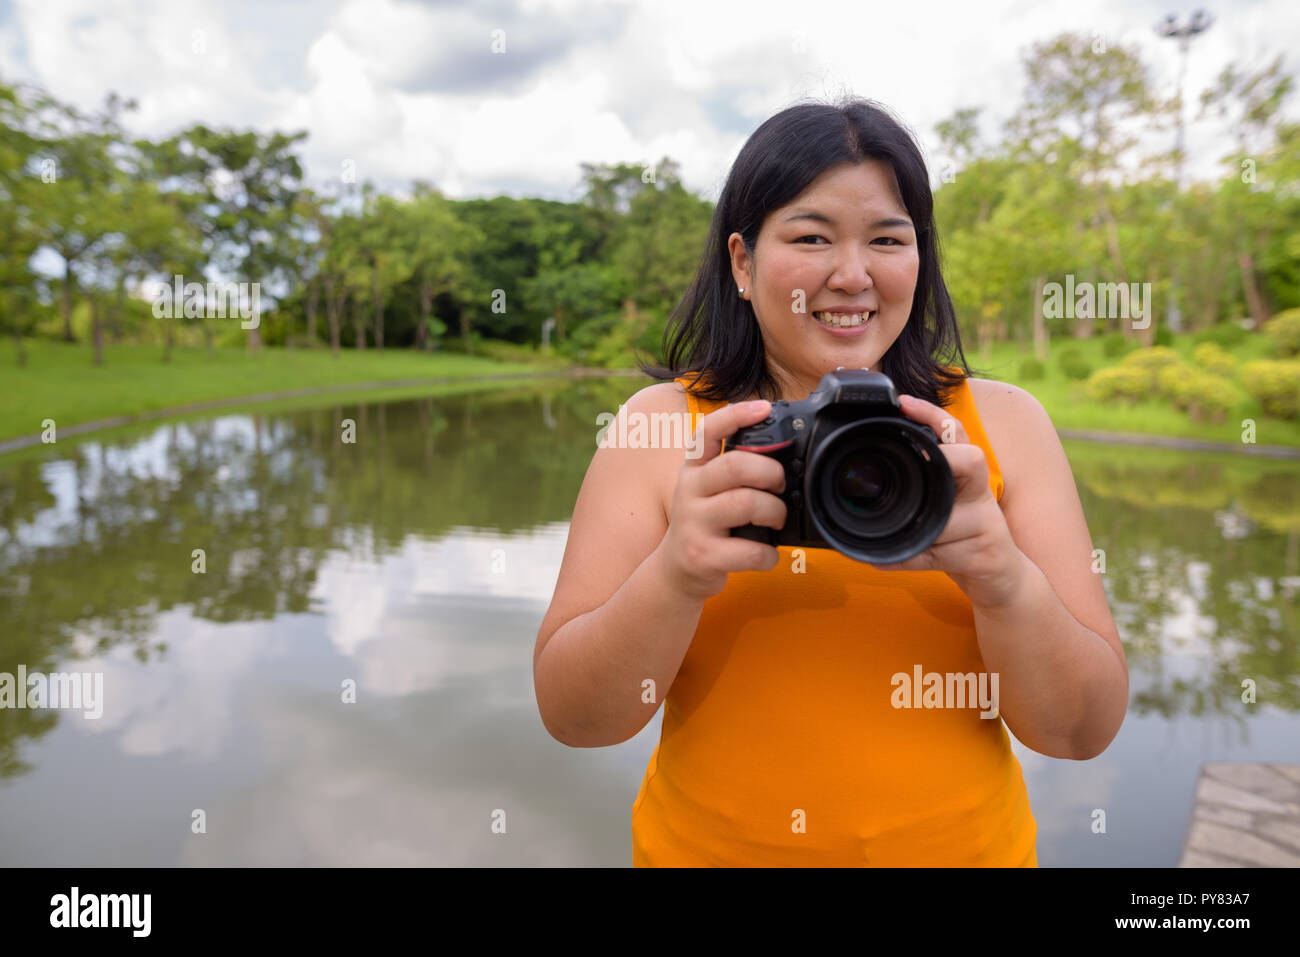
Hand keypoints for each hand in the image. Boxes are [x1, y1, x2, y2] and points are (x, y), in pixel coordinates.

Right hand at [657, 399, 787, 600]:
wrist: (676, 571)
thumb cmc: (705, 524)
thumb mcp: (708, 490)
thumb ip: (733, 469)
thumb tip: (783, 453)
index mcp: (693, 469)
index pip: (708, 431)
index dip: (736, 415)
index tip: (764, 408)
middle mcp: (689, 490)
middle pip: (736, 466)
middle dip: (770, 472)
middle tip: (780, 485)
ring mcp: (693, 523)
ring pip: (747, 503)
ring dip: (775, 512)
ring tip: (777, 519)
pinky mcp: (702, 555)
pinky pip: (750, 550)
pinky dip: (768, 554)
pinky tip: (767, 553)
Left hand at [866, 392, 1027, 608]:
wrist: (1002, 581)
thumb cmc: (963, 539)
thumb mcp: (943, 508)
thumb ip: (922, 488)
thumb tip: (870, 478)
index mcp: (969, 476)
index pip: (957, 434)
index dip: (934, 415)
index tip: (903, 402)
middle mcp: (981, 493)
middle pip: (973, 459)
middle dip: (945, 461)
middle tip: (917, 472)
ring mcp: (988, 524)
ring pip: (944, 520)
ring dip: (912, 532)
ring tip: (883, 538)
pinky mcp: (986, 556)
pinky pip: (939, 554)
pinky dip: (907, 558)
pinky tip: (884, 560)